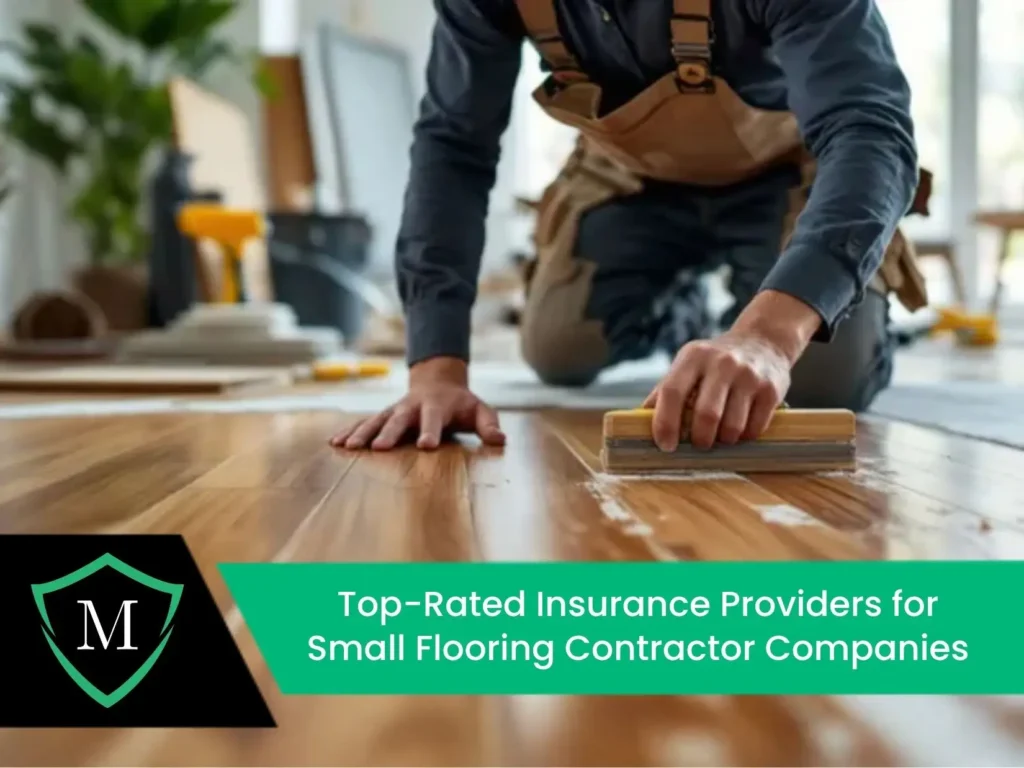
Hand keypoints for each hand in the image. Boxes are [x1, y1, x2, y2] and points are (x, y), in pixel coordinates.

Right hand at [329, 357, 505, 450]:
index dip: (431, 431)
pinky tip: (335, 442)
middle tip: (379, 448)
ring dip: (362, 433)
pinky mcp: (383, 415)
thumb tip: (500, 440)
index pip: (435, 420)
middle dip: (389, 433)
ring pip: (375, 420)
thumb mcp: (480, 410)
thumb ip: (489, 424)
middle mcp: (411, 407)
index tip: (427, 446)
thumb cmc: (461, 403)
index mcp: (437, 407)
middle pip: (399, 419)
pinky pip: (364, 422)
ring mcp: (394, 410)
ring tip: (347, 447)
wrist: (439, 382)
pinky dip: (350, 430)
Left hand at [643, 290, 820, 451]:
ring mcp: (749, 376)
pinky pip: (755, 428)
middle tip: (699, 445)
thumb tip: (637, 421)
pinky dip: (744, 437)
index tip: (665, 445)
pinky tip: (740, 429)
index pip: (672, 392)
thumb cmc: (715, 361)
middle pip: (706, 415)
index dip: (665, 423)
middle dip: (700, 439)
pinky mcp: (771, 389)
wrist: (763, 340)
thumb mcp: (688, 364)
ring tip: (720, 436)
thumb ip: (665, 391)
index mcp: (693, 357)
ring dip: (723, 441)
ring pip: (732, 427)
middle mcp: (722, 363)